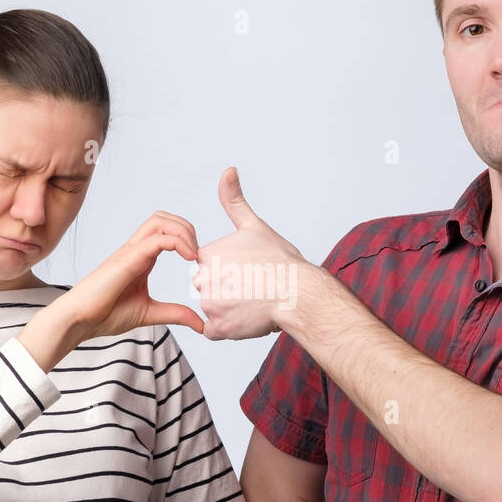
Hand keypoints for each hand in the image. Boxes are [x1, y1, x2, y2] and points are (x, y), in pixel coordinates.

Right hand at [62, 211, 205, 339]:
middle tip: (197, 254)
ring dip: (183, 230)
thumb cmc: (106, 314)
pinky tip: (188, 258)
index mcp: (141, 258)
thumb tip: (201, 325)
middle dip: (186, 228)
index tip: (199, 262)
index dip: (187, 239)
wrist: (80, 320)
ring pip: (159, 221)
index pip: (166, 231)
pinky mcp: (127, 259)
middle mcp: (135, 249)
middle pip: (163, 218)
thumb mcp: (151, 313)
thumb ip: (176, 314)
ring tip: (193, 253)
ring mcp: (130, 252)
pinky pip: (156, 240)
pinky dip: (177, 242)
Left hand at [193, 167, 307, 340]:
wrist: (299, 292)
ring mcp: (210, 304)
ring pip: (214, 310)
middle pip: (209, 290)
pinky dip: (230, 328)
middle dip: (227, 292)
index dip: (230, 272)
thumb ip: (233, 200)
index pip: (208, 268)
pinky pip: (215, 331)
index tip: (248, 272)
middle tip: (252, 289)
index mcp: (207, 255)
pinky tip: (247, 317)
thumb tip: (228, 170)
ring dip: (230, 311)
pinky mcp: (219, 327)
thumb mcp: (254, 225)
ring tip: (254, 302)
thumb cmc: (281, 260)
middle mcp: (202, 278)